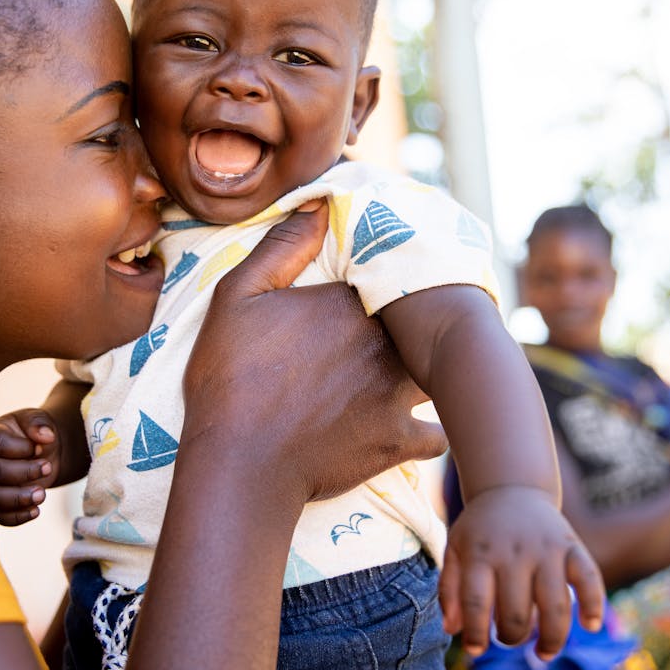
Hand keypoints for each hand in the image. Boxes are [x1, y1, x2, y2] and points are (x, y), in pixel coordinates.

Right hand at [0, 409, 61, 525]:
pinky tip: (36, 511)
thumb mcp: (38, 420)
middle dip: (23, 473)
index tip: (39, 447)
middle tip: (47, 468)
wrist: (41, 452)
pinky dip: (16, 517)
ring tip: (41, 494)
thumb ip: (39, 423)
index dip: (19, 447)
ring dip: (18, 499)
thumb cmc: (35, 433)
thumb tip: (45, 437)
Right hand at [182, 202, 446, 503]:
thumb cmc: (230, 378)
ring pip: (439, 374)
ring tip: (424, 370)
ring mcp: (397, 395)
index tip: (376, 286)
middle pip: (423, 323)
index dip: (386, 280)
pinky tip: (420, 426)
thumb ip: (282, 248)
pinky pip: (436, 434)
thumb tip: (319, 204)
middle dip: (420, 323)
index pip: (389, 277)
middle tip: (408, 325)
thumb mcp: (238, 298)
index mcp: (352, 304)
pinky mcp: (398, 442)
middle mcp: (386, 345)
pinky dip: (432, 430)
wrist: (241, 465)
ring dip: (433, 371)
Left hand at [440, 485, 604, 657]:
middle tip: (509, 640)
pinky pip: (589, 578)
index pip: (475, 602)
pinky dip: (594, 604)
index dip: (475, 633)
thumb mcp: (455, 550)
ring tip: (544, 652)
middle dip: (511, 638)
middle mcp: (514, 551)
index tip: (475, 650)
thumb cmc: (480, 530)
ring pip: (555, 605)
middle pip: (515, 611)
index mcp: (480, 553)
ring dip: (552, 639)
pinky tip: (591, 625)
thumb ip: (449, 589)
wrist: (511, 488)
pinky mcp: (572, 545)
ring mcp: (546, 548)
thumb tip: (452, 630)